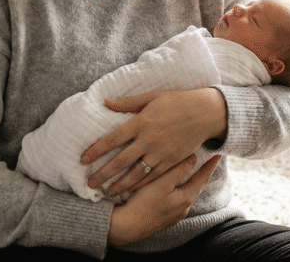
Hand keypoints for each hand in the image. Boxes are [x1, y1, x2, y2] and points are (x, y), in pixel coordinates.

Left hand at [81, 88, 225, 197]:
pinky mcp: (172, 161)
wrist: (206, 112)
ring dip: (120, 184)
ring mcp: (161, 152)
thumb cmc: (178, 101)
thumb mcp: (151, 97)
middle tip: (89, 183)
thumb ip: (128, 102)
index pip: (112, 139)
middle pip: (120, 161)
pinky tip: (130, 191)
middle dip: (103, 174)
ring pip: (136, 174)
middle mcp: (149, 139)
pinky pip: (153, 176)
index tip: (83, 159)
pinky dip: (140, 185)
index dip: (96, 150)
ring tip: (107, 192)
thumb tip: (106, 102)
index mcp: (141, 122)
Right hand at [107, 155, 221, 245]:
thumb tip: (193, 158)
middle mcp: (184, 208)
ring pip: (186, 193)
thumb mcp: (162, 183)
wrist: (127, 227)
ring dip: (189, 181)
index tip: (219, 154)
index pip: (202, 178)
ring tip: (192, 170)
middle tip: (207, 160)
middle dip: (201, 173)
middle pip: (196, 186)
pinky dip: (179, 189)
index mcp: (186, 198)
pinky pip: (176, 199)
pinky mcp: (165, 216)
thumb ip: (178, 170)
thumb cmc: (143, 204)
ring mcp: (175, 214)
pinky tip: (174, 186)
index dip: (210, 165)